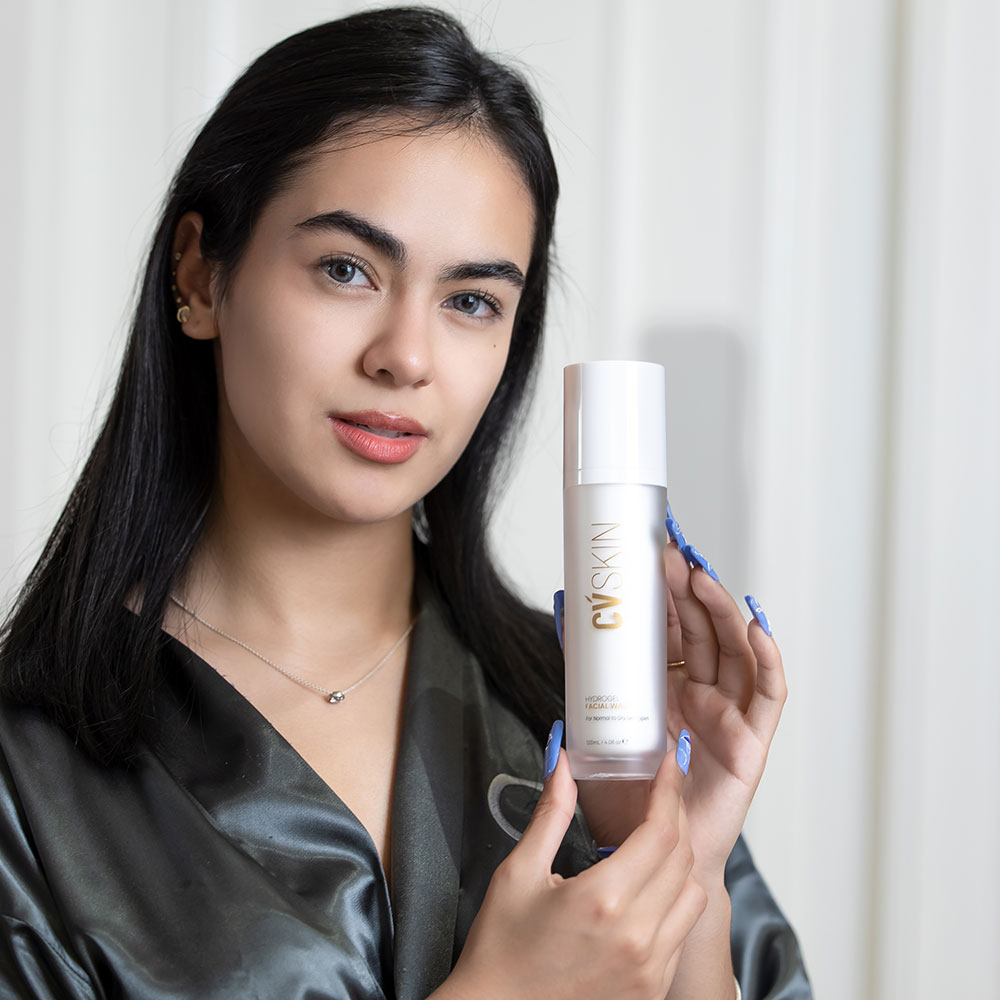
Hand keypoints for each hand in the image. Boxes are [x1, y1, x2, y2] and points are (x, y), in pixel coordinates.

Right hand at [434, 734, 706, 999]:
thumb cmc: (500, 951)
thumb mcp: (518, 872)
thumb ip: (550, 813)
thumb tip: (561, 762)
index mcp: (603, 900)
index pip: (661, 830)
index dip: (670, 789)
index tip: (671, 763)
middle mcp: (637, 936)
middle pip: (683, 857)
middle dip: (675, 815)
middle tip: (660, 792)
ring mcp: (650, 968)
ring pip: (694, 895)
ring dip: (680, 860)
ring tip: (653, 841)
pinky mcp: (652, 990)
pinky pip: (682, 932)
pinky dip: (674, 901)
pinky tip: (646, 888)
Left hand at [572, 507, 787, 885]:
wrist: (647, 852)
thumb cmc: (625, 796)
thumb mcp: (598, 724)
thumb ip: (586, 675)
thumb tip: (564, 616)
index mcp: (667, 685)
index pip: (672, 626)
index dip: (664, 590)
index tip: (649, 553)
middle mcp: (702, 691)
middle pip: (703, 628)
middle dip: (686, 589)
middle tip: (667, 556)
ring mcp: (729, 712)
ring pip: (734, 648)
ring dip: (721, 610)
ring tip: (699, 578)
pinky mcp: (751, 740)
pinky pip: (768, 693)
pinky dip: (767, 658)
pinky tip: (757, 627)